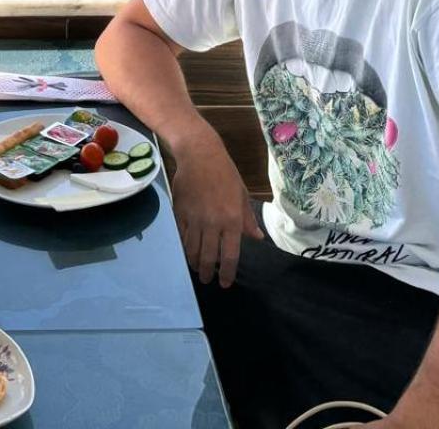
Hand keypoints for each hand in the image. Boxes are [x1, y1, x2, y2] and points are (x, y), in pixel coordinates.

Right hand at [169, 128, 263, 287]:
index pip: (229, 255)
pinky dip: (184, 247)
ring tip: (196, 268)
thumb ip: (248, 219)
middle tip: (207, 280)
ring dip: (194, 262)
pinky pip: (182, 236)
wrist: (199, 154)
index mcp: (232, 220)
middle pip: (209, 257)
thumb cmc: (225, 173)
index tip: (224, 283)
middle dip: (208, 273)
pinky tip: (186, 251)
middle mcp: (214, 223)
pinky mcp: (180, 213)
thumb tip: (257, 238)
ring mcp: (195, 219)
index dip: (226, 273)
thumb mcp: (242, 195)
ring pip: (192, 249)